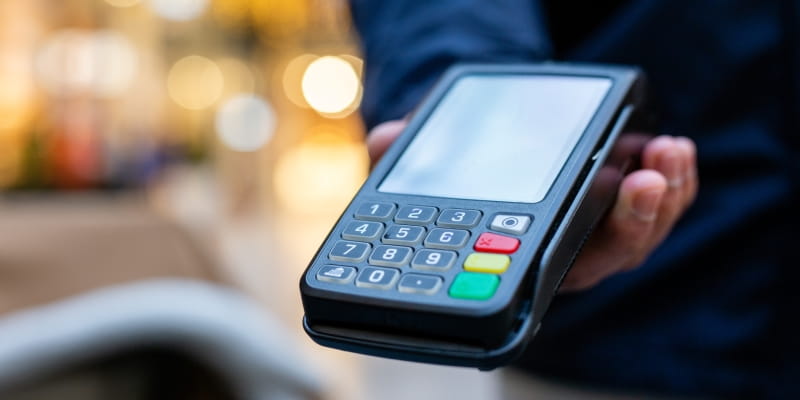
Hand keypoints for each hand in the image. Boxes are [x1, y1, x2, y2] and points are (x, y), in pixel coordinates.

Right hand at [367, 119, 697, 291]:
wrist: (485, 155)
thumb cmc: (459, 177)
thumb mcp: (425, 167)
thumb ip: (403, 156)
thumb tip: (386, 141)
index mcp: (525, 257)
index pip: (559, 265)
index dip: (586, 249)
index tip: (598, 218)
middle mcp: (569, 251)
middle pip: (617, 252)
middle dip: (637, 219)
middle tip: (643, 181)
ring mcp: (600, 228)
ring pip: (645, 227)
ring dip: (664, 192)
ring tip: (667, 150)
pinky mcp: (622, 200)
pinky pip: (658, 200)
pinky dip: (671, 177)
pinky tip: (670, 147)